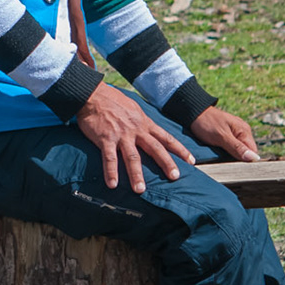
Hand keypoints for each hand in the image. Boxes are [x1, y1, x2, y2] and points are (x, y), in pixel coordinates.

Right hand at [73, 83, 194, 193]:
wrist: (93, 94)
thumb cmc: (112, 101)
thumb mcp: (134, 109)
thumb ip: (142, 121)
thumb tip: (149, 129)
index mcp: (144, 123)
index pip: (166, 138)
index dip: (180, 149)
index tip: (191, 161)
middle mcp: (136, 130)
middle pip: (155, 148)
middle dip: (166, 163)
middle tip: (175, 177)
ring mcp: (121, 135)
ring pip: (132, 157)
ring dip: (136, 174)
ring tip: (140, 190)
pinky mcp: (105, 138)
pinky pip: (109, 157)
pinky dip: (111, 172)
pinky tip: (112, 184)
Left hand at [188, 105, 260, 162]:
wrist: (193, 112)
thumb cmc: (206, 122)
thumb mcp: (221, 136)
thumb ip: (237, 147)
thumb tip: (254, 158)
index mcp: (245, 131)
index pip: (253, 152)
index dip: (246, 160)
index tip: (234, 164)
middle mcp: (243, 132)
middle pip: (246, 152)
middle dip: (238, 158)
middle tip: (224, 159)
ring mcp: (235, 134)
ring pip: (238, 151)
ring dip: (231, 155)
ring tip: (220, 155)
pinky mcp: (227, 136)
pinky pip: (231, 148)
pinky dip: (226, 151)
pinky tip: (219, 151)